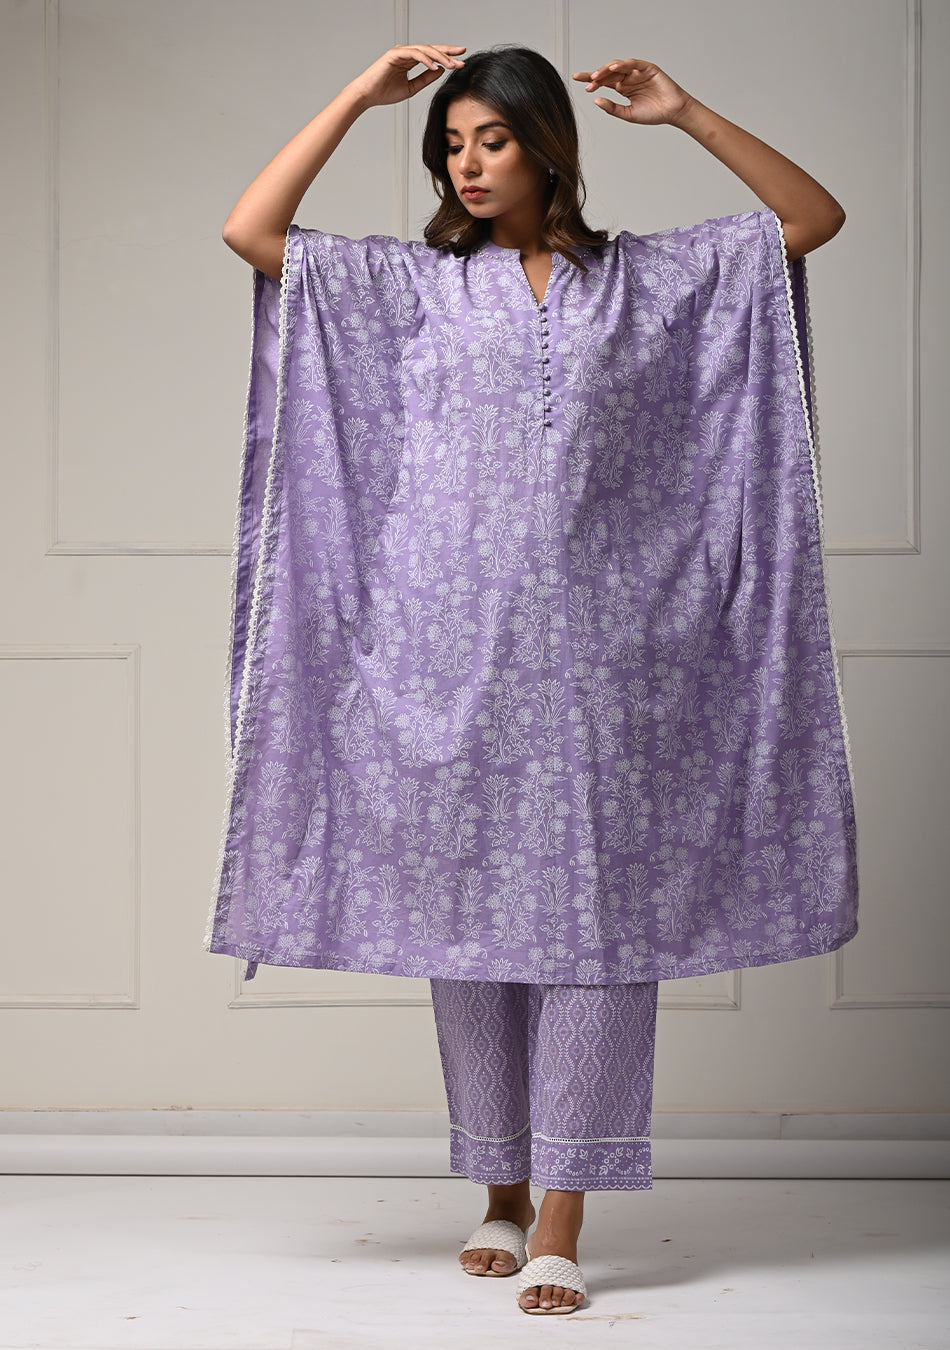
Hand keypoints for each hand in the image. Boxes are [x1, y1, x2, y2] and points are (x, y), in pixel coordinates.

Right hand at [349, 44, 465, 108]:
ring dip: (440, 57)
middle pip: (432, 49)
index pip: (432, 55)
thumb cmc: (384, 92)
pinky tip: (436, 66)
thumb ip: (426, 78)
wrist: (367, 95)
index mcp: (410, 59)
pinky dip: (426, 60)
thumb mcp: (411, 88)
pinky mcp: (395, 54)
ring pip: (425, 50)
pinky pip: (414, 54)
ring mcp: (401, 51)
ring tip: (451, 64)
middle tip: (462, 55)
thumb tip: (441, 71)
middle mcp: (407, 52)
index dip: (447, 57)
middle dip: (448, 52)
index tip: (460, 60)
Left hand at [572, 59, 692, 125]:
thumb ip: (613, 108)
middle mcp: (628, 78)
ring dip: (606, 70)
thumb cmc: (653, 113)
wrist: (672, 112)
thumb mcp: (628, 114)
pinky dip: (623, 64)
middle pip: (608, 73)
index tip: (577, 81)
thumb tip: (596, 100)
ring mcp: (637, 72)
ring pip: (618, 66)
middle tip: (586, 80)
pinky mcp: (647, 68)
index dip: (591, 80)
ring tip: (596, 76)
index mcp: (623, 88)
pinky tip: (614, 68)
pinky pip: (633, 63)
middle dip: (595, 75)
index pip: (603, 81)